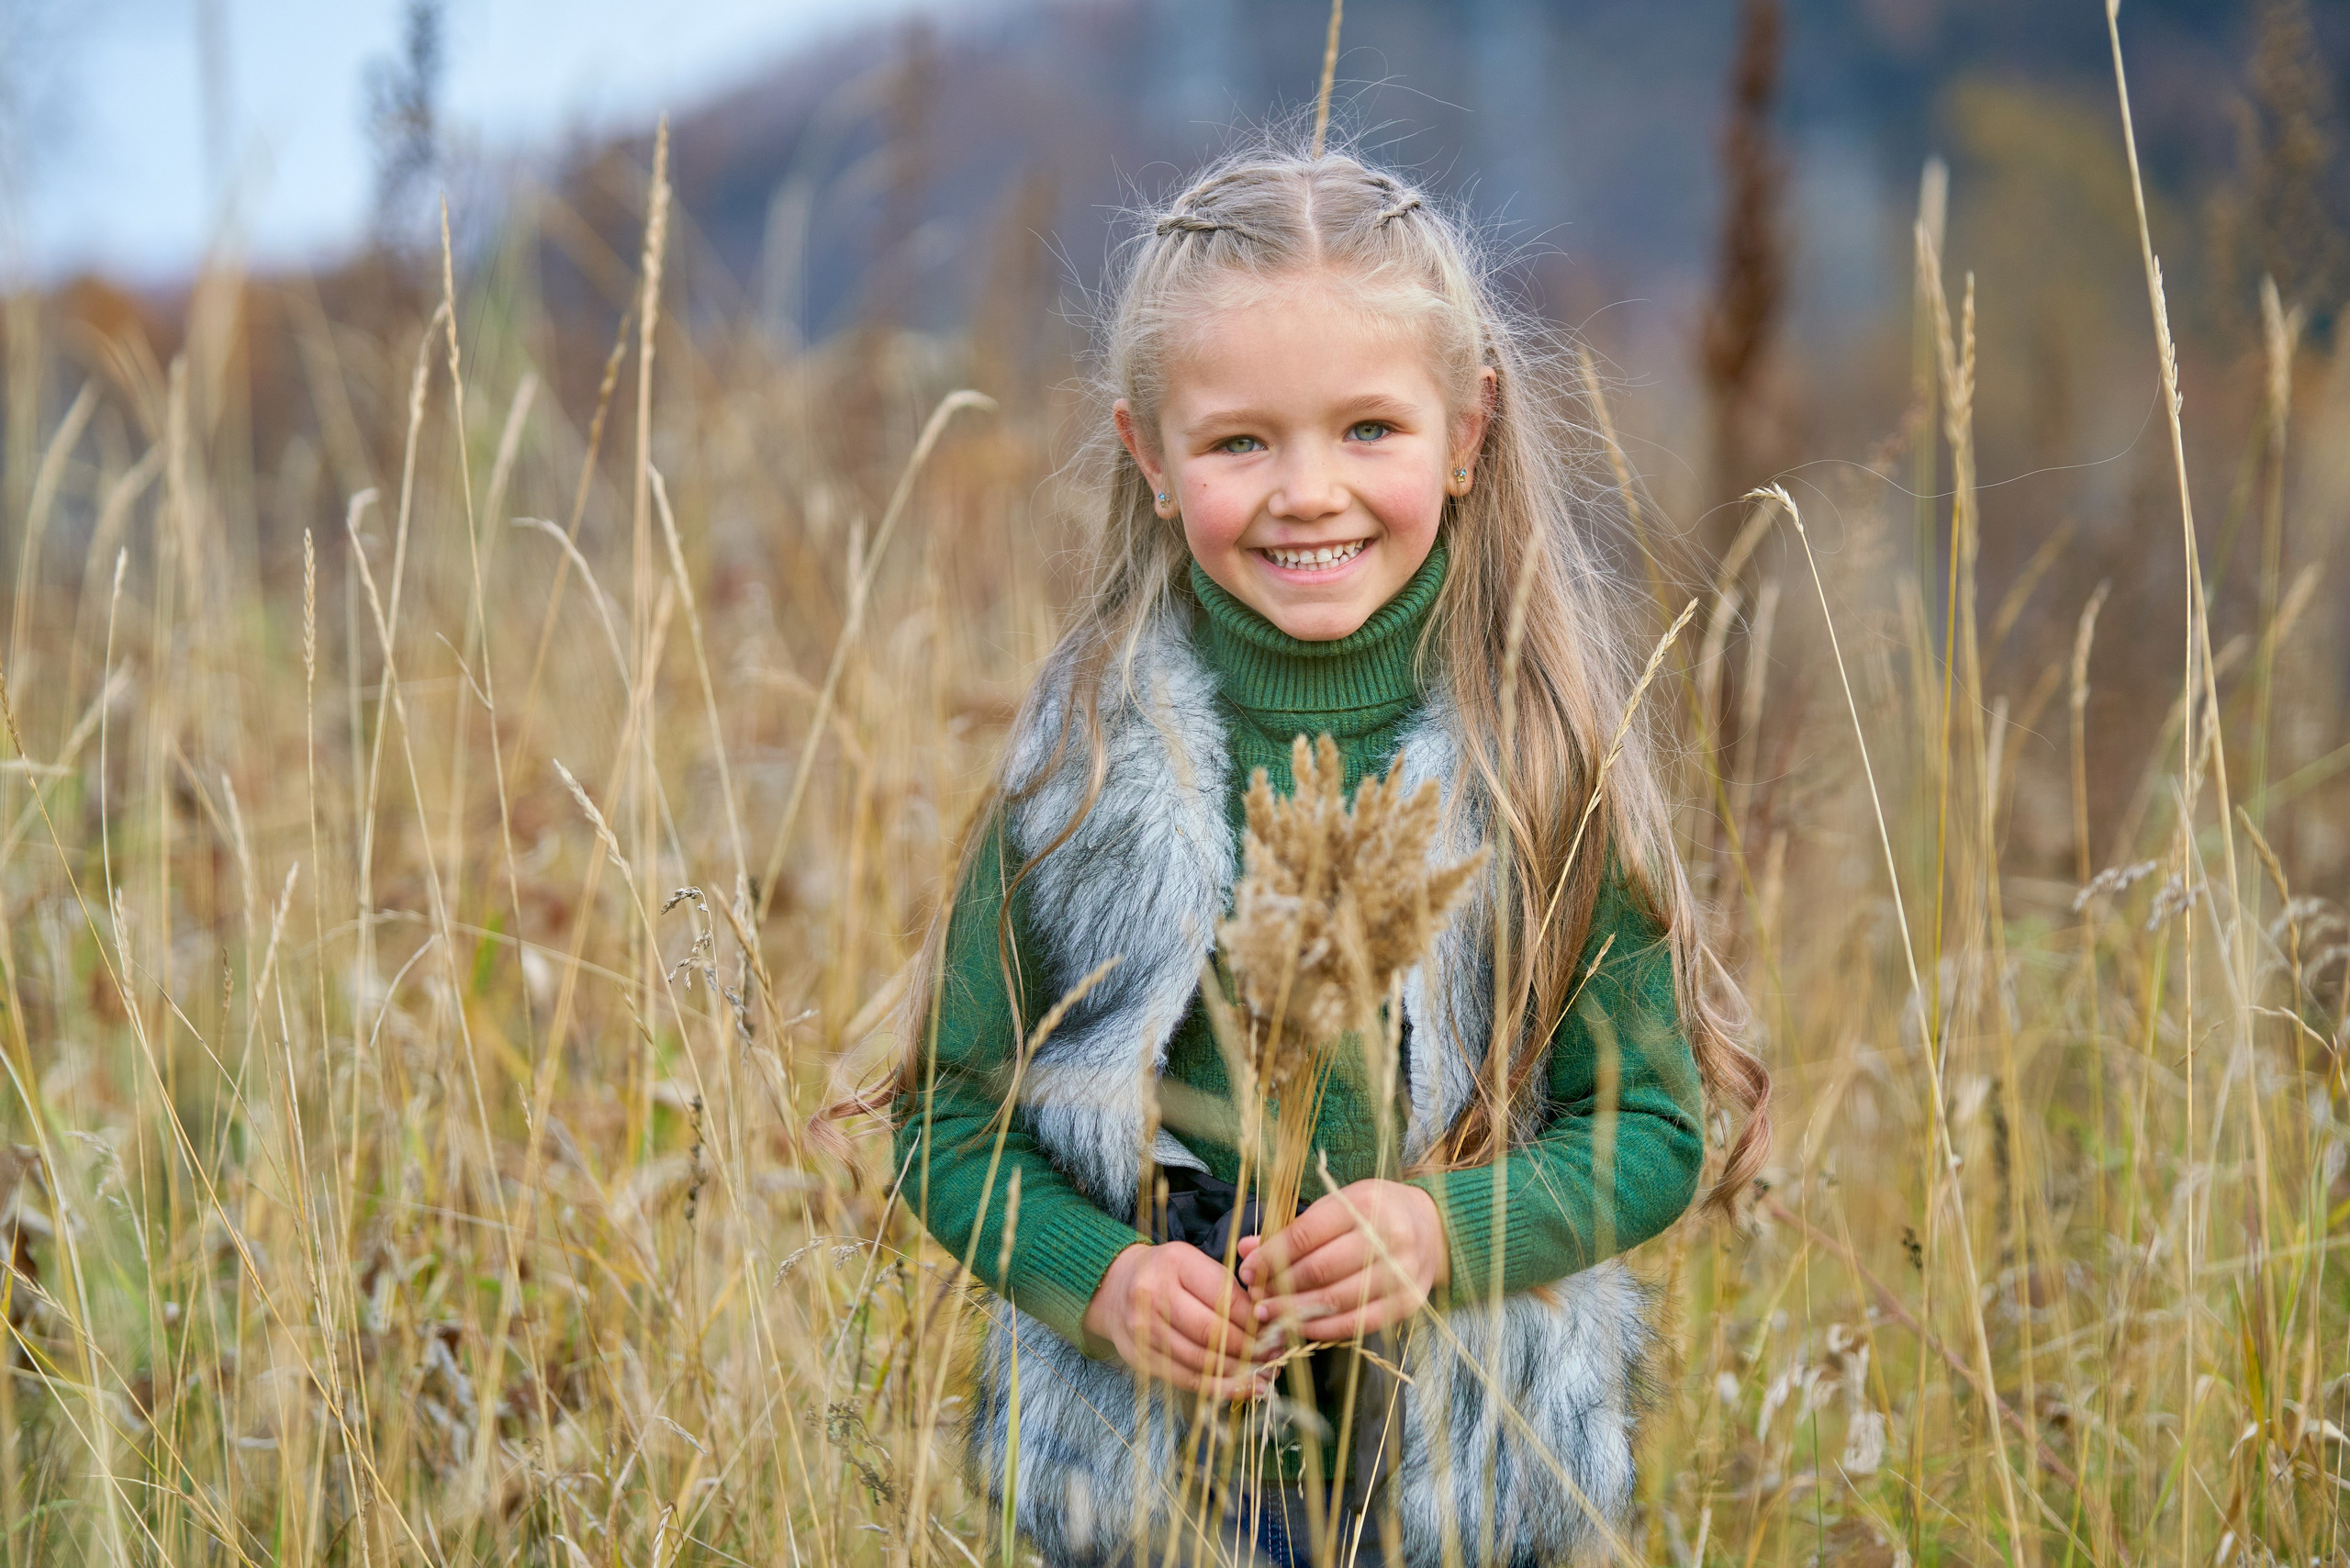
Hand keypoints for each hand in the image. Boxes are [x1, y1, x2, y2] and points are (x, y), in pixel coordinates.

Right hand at [1082, 1242, 1265, 1399]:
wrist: (1113, 1286)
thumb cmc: (1167, 1273)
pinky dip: (1216, 1388)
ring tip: (1264, 1377)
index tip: (1278, 1332)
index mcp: (1176, 1262)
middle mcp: (1154, 1294)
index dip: (1255, 1320)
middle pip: (1213, 1331)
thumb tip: (1269, 1324)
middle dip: (1250, 1349)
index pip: (1225, 1297)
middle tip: (1276, 1357)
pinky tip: (1240, 1389)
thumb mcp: (1194, 1264)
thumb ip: (1227, 1288)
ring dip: (1239, 1373)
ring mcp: (1143, 1328)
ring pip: (1201, 1359)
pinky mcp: (1139, 1356)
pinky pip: (1185, 1378)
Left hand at [1236, 1180, 1447, 1341]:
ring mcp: (1400, 1272)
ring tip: (1270, 1315)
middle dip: (1279, 1287)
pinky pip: (1357, 1323)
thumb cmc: (1374, 1213)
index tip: (1247, 1269)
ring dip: (1295, 1312)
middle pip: (1319, 1270)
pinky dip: (1324, 1329)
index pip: (1305, 1235)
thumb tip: (1245, 1249)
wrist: (1432, 1227)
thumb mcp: (1336, 1207)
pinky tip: (1301, 1327)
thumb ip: (1292, 1229)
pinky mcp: (1407, 1302)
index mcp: (1364, 1204)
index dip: (1270, 1256)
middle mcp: (1386, 1237)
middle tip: (1255, 1298)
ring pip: (1335, 1300)